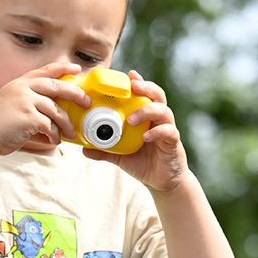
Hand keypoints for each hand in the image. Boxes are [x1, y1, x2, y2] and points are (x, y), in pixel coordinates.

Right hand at [0, 62, 91, 155]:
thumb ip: (29, 103)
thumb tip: (53, 115)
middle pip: (58, 86)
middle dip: (76, 93)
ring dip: (66, 124)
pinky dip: (55, 135)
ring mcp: (25, 102)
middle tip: (85, 102)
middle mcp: (23, 89)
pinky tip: (54, 141)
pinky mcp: (28, 117)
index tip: (77, 69)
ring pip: (57, 110)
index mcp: (19, 83)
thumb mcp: (10, 104)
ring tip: (70, 133)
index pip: (45, 70)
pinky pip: (50, 125)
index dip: (63, 68)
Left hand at [83, 70, 187, 191]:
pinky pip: (168, 132)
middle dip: (146, 87)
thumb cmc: (143, 163)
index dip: (139, 82)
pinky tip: (146, 137)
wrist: (161, 182)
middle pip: (157, 96)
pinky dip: (158, 132)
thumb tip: (83, 148)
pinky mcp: (173, 143)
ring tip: (132, 118)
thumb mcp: (120, 156)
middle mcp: (158, 120)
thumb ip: (104, 150)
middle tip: (134, 86)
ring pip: (163, 111)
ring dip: (147, 111)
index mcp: (146, 118)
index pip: (145, 95)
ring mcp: (167, 129)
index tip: (129, 75)